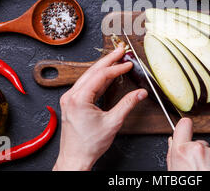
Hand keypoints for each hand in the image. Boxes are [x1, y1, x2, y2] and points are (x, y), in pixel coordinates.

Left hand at [53, 44, 147, 170]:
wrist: (75, 158)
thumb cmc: (88, 145)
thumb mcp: (112, 123)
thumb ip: (128, 104)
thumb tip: (140, 93)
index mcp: (78, 99)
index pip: (100, 76)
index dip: (116, 68)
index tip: (127, 63)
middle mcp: (71, 96)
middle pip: (92, 71)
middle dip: (108, 60)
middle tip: (121, 51)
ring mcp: (69, 98)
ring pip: (88, 76)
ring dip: (103, 67)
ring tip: (116, 59)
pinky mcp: (71, 102)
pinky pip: (86, 84)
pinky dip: (98, 78)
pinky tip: (107, 75)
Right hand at [167, 118, 209, 170]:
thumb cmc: (188, 187)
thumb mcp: (173, 172)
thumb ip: (173, 155)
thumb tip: (173, 142)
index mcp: (183, 151)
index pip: (184, 125)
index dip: (183, 128)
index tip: (183, 130)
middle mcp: (200, 149)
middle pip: (197, 142)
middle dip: (195, 152)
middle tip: (192, 167)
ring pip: (209, 151)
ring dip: (207, 160)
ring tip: (202, 175)